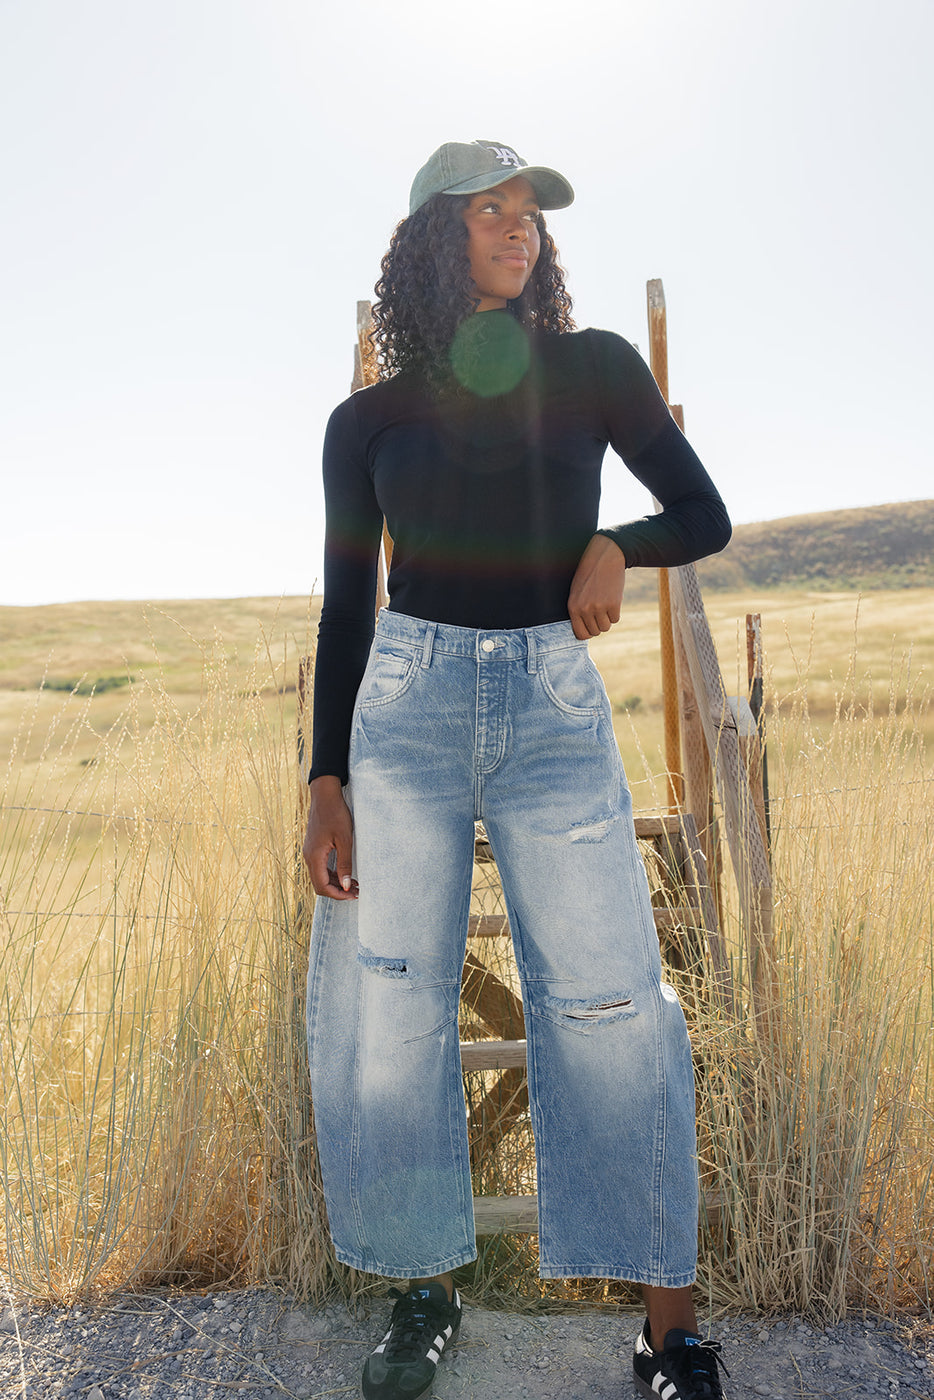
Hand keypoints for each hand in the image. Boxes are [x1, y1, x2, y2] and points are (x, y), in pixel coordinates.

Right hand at [303, 776, 357, 899]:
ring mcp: (310, 852)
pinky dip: (332, 873)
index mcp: (315, 856)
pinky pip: (321, 867)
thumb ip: (345, 864)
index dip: (338, 894)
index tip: (353, 895)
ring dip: (336, 883)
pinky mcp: (314, 848)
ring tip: (354, 884)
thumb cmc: (336, 814)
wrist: (325, 795)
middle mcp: (309, 856)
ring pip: (320, 876)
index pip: (322, 886)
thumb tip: (346, 887)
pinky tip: (346, 873)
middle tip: (356, 892)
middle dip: (337, 891)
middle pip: (320, 884)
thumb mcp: (345, 840)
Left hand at [568, 534, 626, 638]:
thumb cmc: (589, 574)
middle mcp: (585, 609)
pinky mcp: (613, 604)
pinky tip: (612, 599)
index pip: (581, 634)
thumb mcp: (577, 592)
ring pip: (606, 627)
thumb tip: (585, 631)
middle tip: (600, 611)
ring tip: (605, 604)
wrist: (604, 558)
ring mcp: (599, 607)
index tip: (592, 626)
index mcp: (573, 607)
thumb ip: (579, 611)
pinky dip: (615, 612)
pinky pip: (616, 619)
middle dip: (599, 624)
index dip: (588, 632)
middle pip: (595, 632)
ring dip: (607, 619)